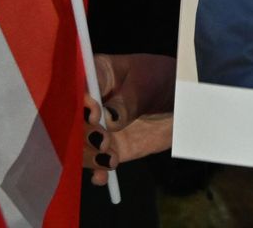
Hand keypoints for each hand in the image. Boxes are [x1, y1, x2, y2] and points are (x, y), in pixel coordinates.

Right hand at [84, 52, 176, 184]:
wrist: (180, 102)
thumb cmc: (162, 80)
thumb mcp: (148, 85)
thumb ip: (128, 101)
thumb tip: (108, 118)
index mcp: (96, 75)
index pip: (77, 87)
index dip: (80, 102)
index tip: (94, 114)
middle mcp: (89, 104)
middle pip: (72, 121)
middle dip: (84, 133)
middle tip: (103, 138)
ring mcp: (97, 127)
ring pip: (79, 145)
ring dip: (89, 155)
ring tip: (109, 157)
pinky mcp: (109, 148)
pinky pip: (96, 163)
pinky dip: (97, 172)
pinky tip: (102, 176)